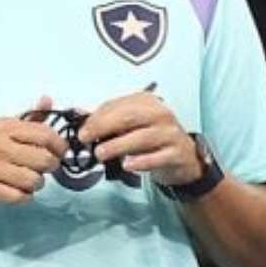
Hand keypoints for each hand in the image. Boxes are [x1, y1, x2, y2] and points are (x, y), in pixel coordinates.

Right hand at [0, 96, 68, 205]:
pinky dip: (24, 196)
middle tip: (43, 168)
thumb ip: (29, 117)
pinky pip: (19, 196)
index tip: (59, 152)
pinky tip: (17, 190)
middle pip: (43, 160)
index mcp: (4, 127)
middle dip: (50, 167)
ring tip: (28, 180)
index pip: (44, 134)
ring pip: (34, 180)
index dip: (59, 145)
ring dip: (36, 184)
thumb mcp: (5, 128)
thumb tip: (47, 100)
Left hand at [76, 90, 200, 185]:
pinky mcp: (178, 154)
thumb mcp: (131, 126)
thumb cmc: (152, 139)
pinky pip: (158, 157)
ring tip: (100, 153)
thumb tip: (81, 117)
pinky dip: (141, 161)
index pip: (118, 105)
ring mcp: (171, 134)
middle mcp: (160, 114)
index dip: (96, 117)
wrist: (184, 158)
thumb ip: (108, 120)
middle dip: (103, 126)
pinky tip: (127, 165)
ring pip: (142, 137)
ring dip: (118, 145)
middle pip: (129, 117)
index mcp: (146, 102)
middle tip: (85, 139)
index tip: (81, 130)